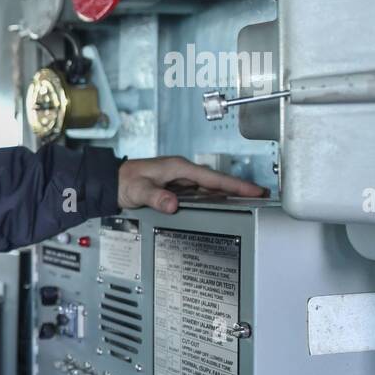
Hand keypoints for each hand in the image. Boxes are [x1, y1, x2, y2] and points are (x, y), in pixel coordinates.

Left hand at [118, 156, 267, 211]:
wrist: (111, 182)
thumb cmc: (124, 182)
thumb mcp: (138, 190)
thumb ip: (156, 197)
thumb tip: (172, 203)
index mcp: (179, 168)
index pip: (213, 178)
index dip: (236, 185)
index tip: (255, 190)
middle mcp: (183, 172)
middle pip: (217, 182)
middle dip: (240, 189)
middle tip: (263, 198)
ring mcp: (181, 180)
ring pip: (211, 188)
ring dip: (229, 194)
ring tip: (251, 203)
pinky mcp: (178, 188)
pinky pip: (202, 193)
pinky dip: (215, 199)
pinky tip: (225, 206)